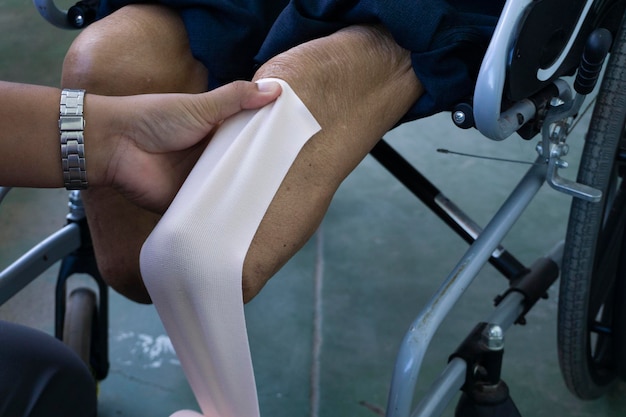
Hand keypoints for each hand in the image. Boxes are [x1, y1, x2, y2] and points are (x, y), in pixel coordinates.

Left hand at [93, 80, 281, 212]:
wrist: (116, 146)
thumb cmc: (155, 118)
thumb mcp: (200, 105)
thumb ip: (236, 99)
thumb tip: (276, 89)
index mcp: (214, 134)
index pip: (247, 139)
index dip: (267, 142)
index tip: (293, 147)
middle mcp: (209, 159)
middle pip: (241, 167)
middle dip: (260, 173)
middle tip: (292, 180)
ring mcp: (199, 183)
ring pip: (229, 191)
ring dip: (244, 195)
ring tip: (279, 202)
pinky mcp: (188, 204)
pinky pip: (210, 211)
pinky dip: (223, 214)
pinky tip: (248, 221)